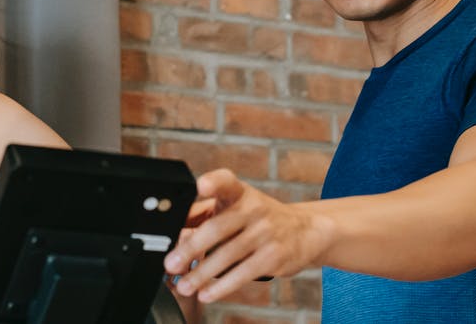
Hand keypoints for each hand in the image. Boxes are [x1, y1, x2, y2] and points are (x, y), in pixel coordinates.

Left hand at [164, 169, 317, 302]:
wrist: (305, 231)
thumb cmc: (259, 218)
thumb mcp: (235, 206)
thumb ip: (203, 213)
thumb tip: (171, 228)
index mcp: (239, 192)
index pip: (225, 181)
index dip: (213, 182)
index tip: (200, 186)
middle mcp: (254, 208)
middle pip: (217, 227)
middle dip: (190, 248)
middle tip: (170, 264)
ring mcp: (266, 232)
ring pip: (227, 255)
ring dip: (201, 274)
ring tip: (184, 286)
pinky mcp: (274, 256)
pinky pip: (242, 274)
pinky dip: (221, 286)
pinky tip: (206, 293)